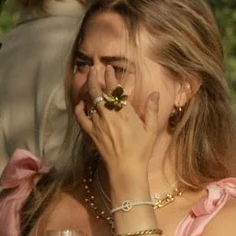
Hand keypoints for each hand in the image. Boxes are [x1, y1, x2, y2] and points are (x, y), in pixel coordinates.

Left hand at [74, 69, 176, 200]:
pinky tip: (81, 103)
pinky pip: (81, 117)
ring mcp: (98, 123)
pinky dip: (79, 108)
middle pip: (97, 91)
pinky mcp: (91, 133)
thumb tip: (155, 94)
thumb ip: (152, 110)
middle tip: (93, 68)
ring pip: (88, 101)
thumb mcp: (151, 129)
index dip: (109, 76)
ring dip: (87, 89)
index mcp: (125, 112)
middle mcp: (109, 115)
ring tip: (87, 80)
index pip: (114, 89)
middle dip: (94, 77)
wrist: (126, 168)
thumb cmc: (141, 149)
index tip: (107, 68)